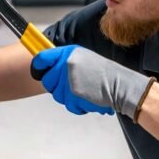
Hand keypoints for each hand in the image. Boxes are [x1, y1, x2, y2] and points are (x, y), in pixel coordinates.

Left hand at [31, 45, 153, 119]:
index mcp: (68, 53)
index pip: (42, 57)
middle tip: (72, 86)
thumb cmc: (104, 73)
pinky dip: (77, 105)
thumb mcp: (84, 58)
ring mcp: (68, 80)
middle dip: (56, 86)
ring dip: (69, 97)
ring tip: (84, 91)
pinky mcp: (73, 95)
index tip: (38, 70)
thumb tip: (49, 67)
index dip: (38, 65)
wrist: (120, 85)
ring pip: (57, 95)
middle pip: (47, 80)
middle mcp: (66, 64)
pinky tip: (88, 98)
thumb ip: (66, 62)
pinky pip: (68, 105)